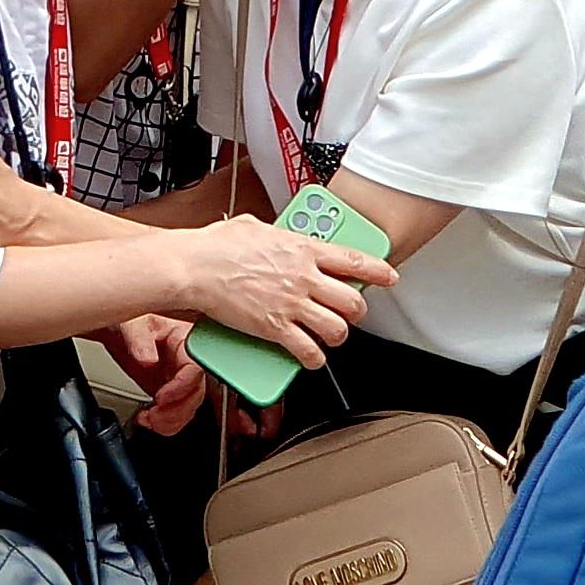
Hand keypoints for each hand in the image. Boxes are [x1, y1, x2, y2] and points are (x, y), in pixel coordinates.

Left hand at [96, 314, 209, 436]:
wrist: (112, 329)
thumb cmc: (124, 319)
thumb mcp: (130, 323)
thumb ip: (139, 339)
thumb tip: (148, 360)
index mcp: (184, 338)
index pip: (196, 367)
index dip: (182, 387)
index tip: (161, 398)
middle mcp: (186, 358)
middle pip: (197, 392)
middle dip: (177, 411)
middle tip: (155, 415)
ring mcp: (179, 375)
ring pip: (190, 407)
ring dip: (171, 421)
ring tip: (150, 419)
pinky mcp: (170, 389)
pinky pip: (176, 412)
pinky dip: (164, 423)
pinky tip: (147, 419)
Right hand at [176, 214, 391, 370]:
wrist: (195, 267)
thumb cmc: (218, 245)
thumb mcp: (256, 226)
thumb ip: (277, 234)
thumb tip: (278, 235)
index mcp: (303, 248)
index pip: (355, 260)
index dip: (379, 271)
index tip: (389, 276)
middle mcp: (304, 277)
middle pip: (353, 301)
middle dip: (357, 311)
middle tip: (350, 311)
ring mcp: (292, 304)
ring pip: (337, 330)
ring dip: (337, 336)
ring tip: (330, 335)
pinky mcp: (275, 329)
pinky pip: (308, 351)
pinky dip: (313, 359)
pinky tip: (310, 357)